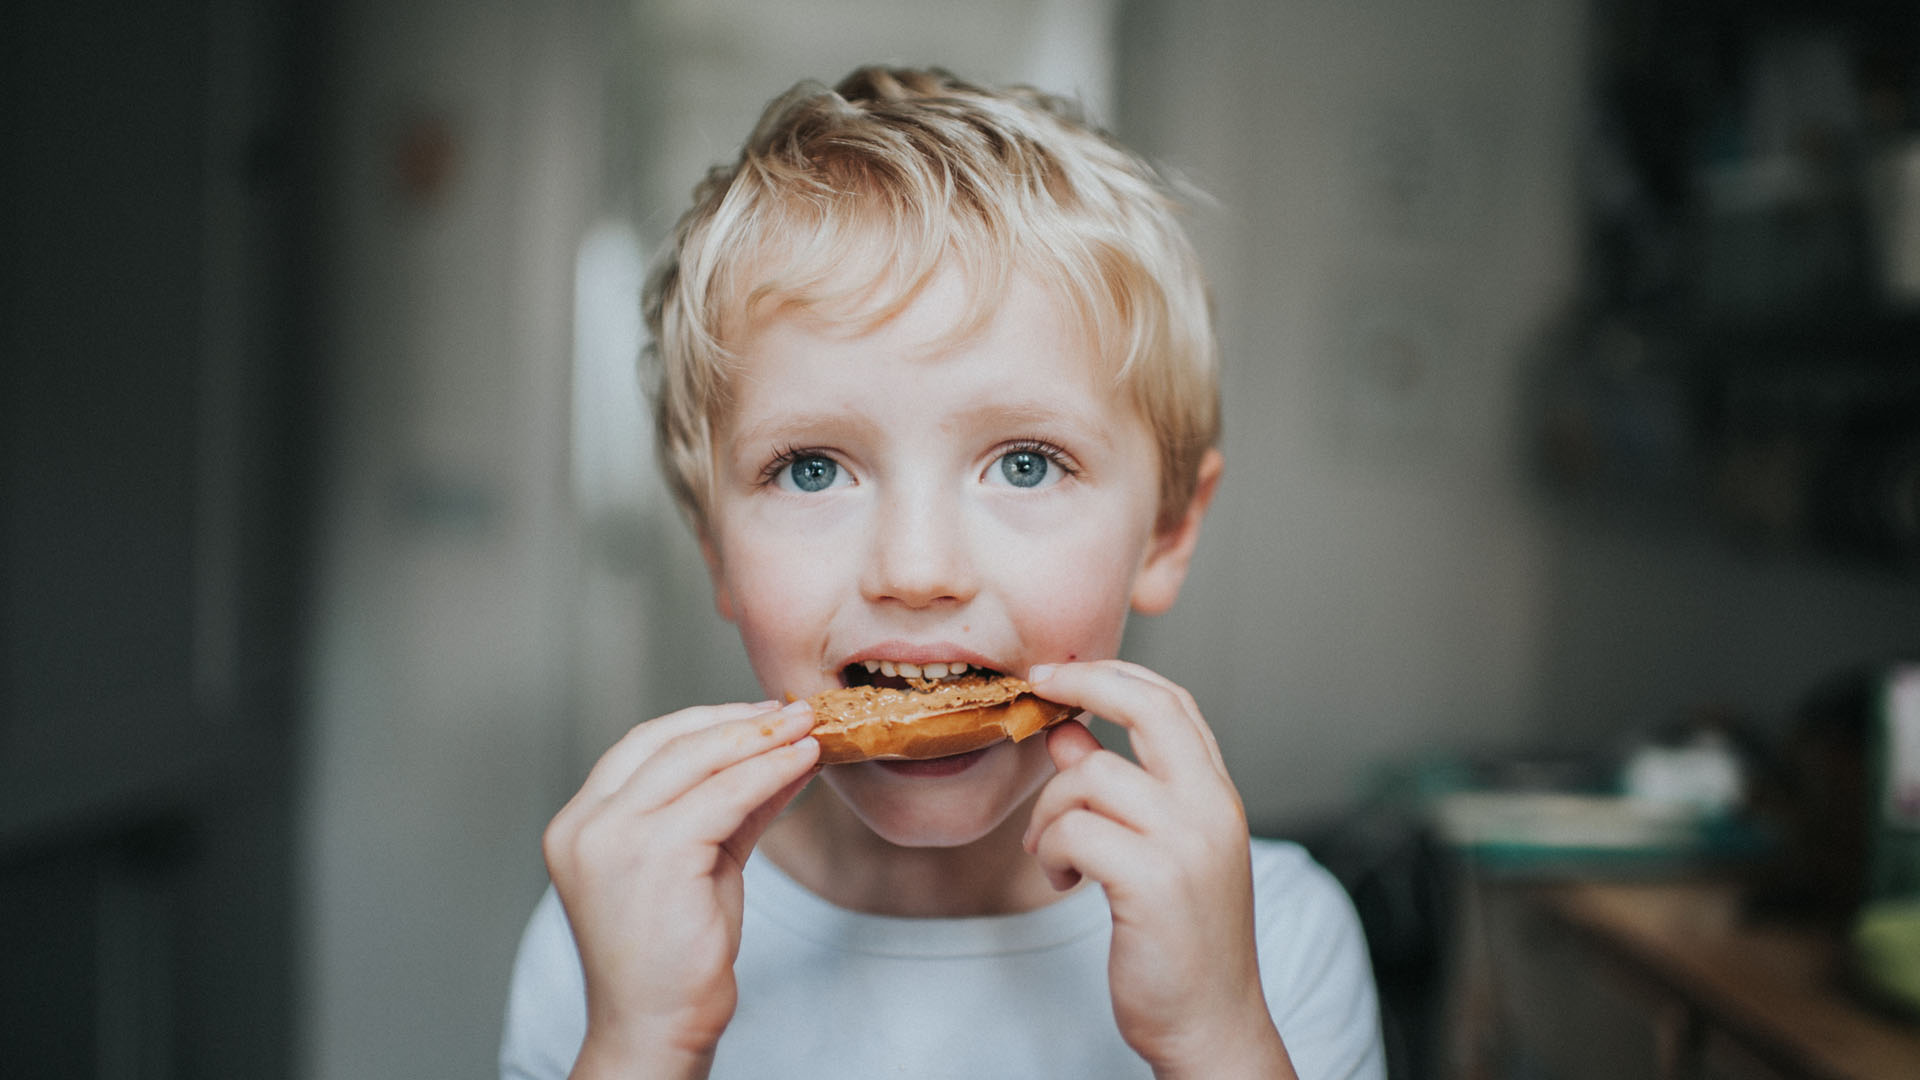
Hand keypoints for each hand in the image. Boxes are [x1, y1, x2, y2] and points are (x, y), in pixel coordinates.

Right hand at [542, 699, 819, 1078]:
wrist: (656, 1029)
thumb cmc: (674, 957)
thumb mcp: (699, 862)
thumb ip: (730, 806)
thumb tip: (781, 751)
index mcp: (579, 823)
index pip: (642, 746)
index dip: (704, 720)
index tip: (758, 713)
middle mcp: (585, 825)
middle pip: (668, 743)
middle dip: (738, 721)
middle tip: (793, 712)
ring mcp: (613, 838)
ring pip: (699, 760)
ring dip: (762, 738)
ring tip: (807, 729)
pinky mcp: (655, 855)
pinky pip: (726, 795)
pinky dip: (771, 771)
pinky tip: (802, 762)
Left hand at [1021, 661, 1295, 1079]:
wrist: (1211, 1024)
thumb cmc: (1180, 941)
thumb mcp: (1156, 852)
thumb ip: (1118, 789)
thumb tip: (1067, 734)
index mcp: (1217, 796)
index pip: (1174, 703)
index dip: (1114, 675)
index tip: (1061, 674)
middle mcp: (1212, 808)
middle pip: (1148, 707)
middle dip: (1083, 684)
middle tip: (1037, 691)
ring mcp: (1187, 842)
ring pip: (1089, 776)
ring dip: (1049, 812)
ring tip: (1050, 853)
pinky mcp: (1152, 880)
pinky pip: (1074, 829)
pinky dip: (1050, 849)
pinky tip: (1060, 879)